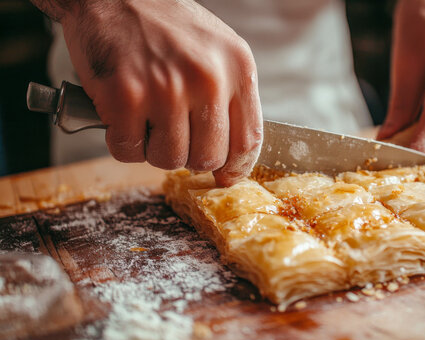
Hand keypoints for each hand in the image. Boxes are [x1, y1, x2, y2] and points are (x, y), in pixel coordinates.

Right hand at [58, 0, 261, 185]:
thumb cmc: (166, 26)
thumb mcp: (217, 50)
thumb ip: (230, 97)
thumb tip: (235, 158)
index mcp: (238, 67)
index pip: (249, 140)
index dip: (236, 168)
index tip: (225, 176)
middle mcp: (208, 78)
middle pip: (209, 157)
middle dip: (189, 156)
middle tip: (173, 135)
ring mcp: (167, 88)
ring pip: (169, 159)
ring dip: (154, 150)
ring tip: (147, 120)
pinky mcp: (126, 95)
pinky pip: (129, 150)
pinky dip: (122, 143)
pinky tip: (122, 118)